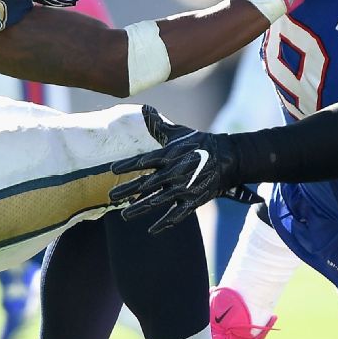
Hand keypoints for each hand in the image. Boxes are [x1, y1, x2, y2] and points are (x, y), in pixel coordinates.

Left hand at [110, 106, 259, 233]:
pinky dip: (165, 223)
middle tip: (111, 196)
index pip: (143, 160)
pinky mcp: (193, 200)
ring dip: (140, 208)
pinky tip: (152, 230)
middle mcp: (173, 172)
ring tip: (124, 215)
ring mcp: (183, 188)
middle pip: (146, 184)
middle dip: (127, 190)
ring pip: (157, 201)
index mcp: (168, 155)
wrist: (226, 158)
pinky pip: (177, 214)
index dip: (127, 165)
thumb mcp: (178, 133)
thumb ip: (158, 125)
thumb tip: (144, 108)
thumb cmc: (199, 143)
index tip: (112, 169)